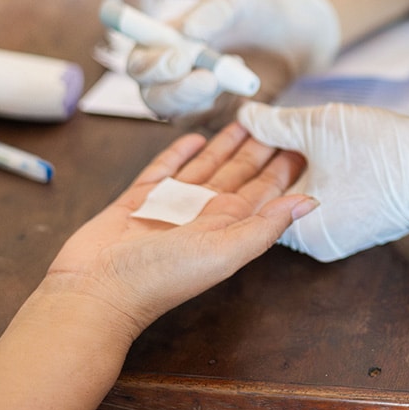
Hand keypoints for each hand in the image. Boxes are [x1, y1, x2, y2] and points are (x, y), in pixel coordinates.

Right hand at [42, 124, 315, 337]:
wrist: (96, 290)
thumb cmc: (161, 277)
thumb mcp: (224, 251)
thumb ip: (266, 226)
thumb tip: (311, 203)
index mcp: (226, 228)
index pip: (263, 191)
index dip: (282, 168)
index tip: (302, 142)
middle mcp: (202, 215)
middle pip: (237, 173)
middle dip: (257, 149)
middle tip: (277, 119)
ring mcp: (170, 206)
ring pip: (205, 167)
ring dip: (225, 145)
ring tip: (244, 120)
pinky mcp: (138, 199)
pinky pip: (164, 169)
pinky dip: (181, 152)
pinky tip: (196, 137)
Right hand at [128, 0, 340, 117]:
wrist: (297, 33)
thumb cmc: (259, 8)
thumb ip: (215, 9)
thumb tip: (188, 30)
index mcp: (164, 44)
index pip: (139, 63)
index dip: (152, 66)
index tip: (181, 58)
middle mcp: (171, 77)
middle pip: (153, 97)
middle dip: (178, 90)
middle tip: (209, 78)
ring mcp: (195, 102)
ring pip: (180, 115)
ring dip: (204, 100)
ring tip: (235, 75)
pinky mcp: (219, 120)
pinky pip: (213, 128)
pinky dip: (227, 113)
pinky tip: (247, 91)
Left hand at [237, 101, 408, 261]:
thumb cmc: (383, 153)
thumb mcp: (320, 128)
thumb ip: (276, 123)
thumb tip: (245, 115)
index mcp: (300, 228)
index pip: (254, 197)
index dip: (245, 161)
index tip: (238, 132)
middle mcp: (317, 242)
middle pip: (277, 199)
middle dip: (267, 163)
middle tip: (259, 125)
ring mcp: (341, 237)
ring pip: (303, 197)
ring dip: (294, 167)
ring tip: (285, 131)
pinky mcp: (361, 226)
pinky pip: (326, 201)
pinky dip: (318, 177)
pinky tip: (317, 148)